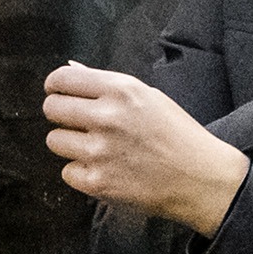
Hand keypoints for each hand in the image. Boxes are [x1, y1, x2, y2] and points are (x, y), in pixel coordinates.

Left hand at [44, 60, 247, 235]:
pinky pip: (68, 172)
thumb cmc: (177, 134)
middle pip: (51, 109)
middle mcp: (106, 117)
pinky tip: (105, 169)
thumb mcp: (148, 96)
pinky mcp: (97, 183)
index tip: (57, 93)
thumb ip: (107, 85)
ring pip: (54, 141)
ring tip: (96, 148)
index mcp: (121, 90)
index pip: (62, 80)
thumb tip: (70, 70)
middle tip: (76, 123)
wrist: (201, 179)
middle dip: (59, 114)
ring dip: (69, 144)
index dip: (55, 87)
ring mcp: (100, 152)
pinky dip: (82, 173)